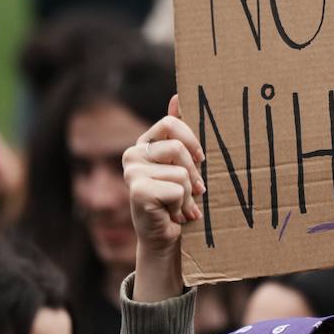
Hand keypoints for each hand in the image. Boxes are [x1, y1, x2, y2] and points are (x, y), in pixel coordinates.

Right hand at [122, 95, 204, 300]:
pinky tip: (173, 216)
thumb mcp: (184, 163)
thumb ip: (180, 131)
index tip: (201, 159)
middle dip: (194, 173)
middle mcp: (132, 154)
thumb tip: (178, 94)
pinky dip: (182, 206)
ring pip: (181, 172)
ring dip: (189, 195)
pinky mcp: (138, 191)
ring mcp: (132, 173)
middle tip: (195, 191)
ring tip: (182, 207)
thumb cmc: (179, 199)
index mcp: (144, 143)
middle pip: (178, 148)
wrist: (167, 239)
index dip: (191, 139)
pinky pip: (177, 190)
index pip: (171, 123)